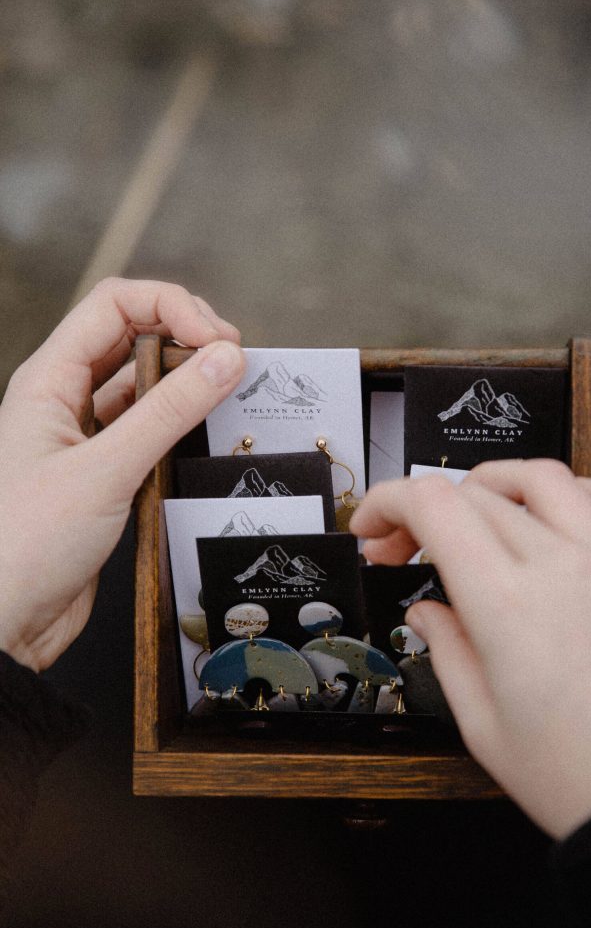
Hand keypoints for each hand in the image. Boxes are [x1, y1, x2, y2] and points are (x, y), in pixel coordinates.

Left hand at [0, 278, 245, 671]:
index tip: (218, 339)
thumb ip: (169, 412)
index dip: (171, 306)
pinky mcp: (105, 475)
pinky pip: (150, 432)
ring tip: (228, 396)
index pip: (115, 306)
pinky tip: (207, 437)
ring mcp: (86, 439)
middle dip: (186, 337)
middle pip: (133, 337)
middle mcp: (65, 402)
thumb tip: (223, 360)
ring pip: (145, 386)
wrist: (6, 622)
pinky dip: (182, 427)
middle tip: (232, 362)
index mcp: (48, 381)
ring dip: (187, 383)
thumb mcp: (105, 471)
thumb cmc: (23, 545)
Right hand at [350, 460, 590, 837]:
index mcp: (505, 603)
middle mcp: (559, 565)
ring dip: (491, 483)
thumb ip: (445, 650)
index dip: (386, 503)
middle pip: (474, 494)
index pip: (433, 507)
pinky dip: (573, 490)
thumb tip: (426, 611)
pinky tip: (553, 514)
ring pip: (543, 477)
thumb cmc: (576, 777)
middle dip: (422, 511)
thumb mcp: (481, 725)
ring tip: (470, 511)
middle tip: (404, 551)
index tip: (370, 530)